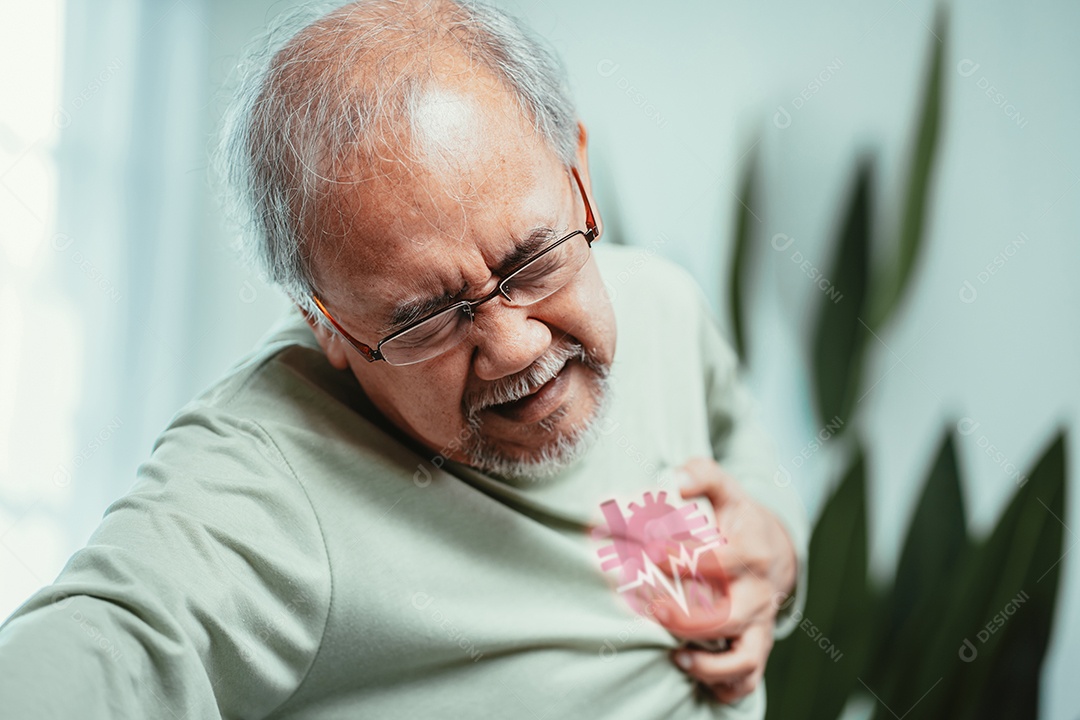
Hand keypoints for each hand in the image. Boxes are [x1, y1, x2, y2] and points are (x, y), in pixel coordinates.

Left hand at [655, 457, 796, 703]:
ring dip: (709, 666)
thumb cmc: (739, 519)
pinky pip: (748, 679)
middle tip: (652, 611)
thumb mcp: (725, 489)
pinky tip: (693, 674)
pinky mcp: (756, 646)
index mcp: (751, 552)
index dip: (681, 560)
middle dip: (687, 621)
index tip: (649, 554)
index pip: (717, 561)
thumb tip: (674, 480)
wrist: (777, 551)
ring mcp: (760, 624)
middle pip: (729, 618)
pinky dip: (725, 687)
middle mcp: (759, 593)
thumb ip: (700, 474)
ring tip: (677, 658)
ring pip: (744, 659)